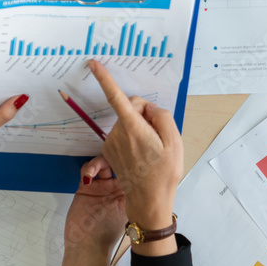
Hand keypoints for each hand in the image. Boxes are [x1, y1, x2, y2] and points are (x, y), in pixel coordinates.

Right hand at [65, 157, 125, 253]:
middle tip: (111, 154)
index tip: (130, 152)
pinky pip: (86, 170)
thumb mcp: (126, 210)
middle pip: (117, 162)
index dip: (132, 158)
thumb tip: (142, 172)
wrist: (86, 245)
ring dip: (99, 161)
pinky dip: (87, 168)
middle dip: (115, 155)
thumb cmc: (107, 233)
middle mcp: (116, 187)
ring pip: (102, 163)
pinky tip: (88, 175)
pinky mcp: (85, 188)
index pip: (133, 168)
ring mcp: (101, 187)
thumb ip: (132, 191)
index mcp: (130, 191)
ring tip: (93, 170)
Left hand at [88, 60, 182, 229]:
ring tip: (152, 151)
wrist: (149, 201)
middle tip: (159, 139)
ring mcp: (112, 144)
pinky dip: (134, 139)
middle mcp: (118, 134)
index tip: (93, 64)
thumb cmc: (163, 173)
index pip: (116, 97)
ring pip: (128, 123)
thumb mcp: (173, 141)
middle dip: (145, 116)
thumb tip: (147, 108)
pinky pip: (124, 135)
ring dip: (140, 130)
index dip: (104, 78)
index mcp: (133, 128)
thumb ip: (161, 116)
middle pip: (130, 110)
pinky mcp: (110, 152)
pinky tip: (143, 155)